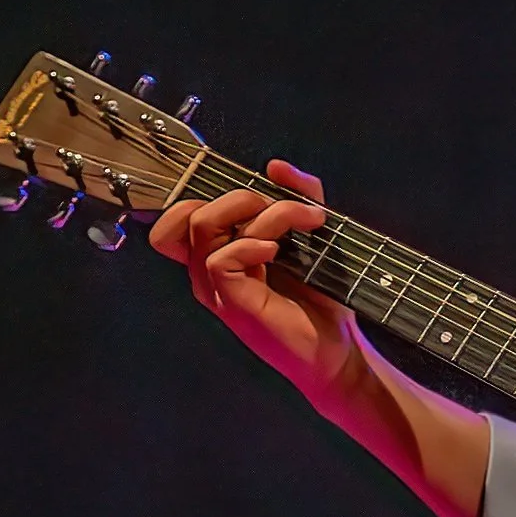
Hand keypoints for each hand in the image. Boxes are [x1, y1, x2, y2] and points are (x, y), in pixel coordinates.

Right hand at [149, 160, 362, 403]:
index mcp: (218, 255)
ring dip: (259, 212)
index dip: (202, 193)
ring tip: (299, 224)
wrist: (338, 350)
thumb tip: (276, 166)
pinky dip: (252, 244)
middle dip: (237, 195)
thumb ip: (299, 196)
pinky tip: (277, 252)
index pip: (177, 216)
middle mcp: (209, 271)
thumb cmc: (321, 298)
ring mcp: (217, 289)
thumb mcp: (314, 235)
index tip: (255, 192)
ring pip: (204, 226)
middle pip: (185, 213)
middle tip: (284, 207)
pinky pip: (220, 259)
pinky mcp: (233, 303)